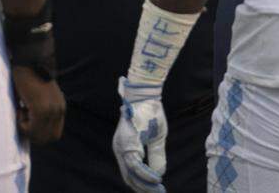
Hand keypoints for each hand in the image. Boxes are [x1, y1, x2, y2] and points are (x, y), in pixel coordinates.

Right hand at [12, 65, 64, 143]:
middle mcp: (59, 110)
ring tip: (21, 110)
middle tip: (23, 117)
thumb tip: (29, 127)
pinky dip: (21, 123)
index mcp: (60, 108)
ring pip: (38, 136)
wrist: (29, 58)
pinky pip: (30, 128)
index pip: (54, 134)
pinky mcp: (40, 108)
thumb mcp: (39, 96)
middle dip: (33, 134)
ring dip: (26, 129)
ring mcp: (51, 110)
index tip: (29, 120)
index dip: (40, 133)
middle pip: (48, 139)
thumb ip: (39, 111)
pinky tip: (20, 107)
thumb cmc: (29, 75)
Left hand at [113, 78, 166, 192]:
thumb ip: (156, 156)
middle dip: (144, 188)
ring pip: (131, 173)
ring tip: (158, 188)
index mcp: (124, 147)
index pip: (130, 173)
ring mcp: (122, 145)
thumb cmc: (151, 114)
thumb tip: (159, 174)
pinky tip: (156, 178)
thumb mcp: (156, 139)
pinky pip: (135, 164)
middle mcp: (119, 148)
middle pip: (129, 176)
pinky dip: (146, 173)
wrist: (147, 95)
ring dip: (145, 183)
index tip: (155, 190)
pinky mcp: (127, 142)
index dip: (142, 184)